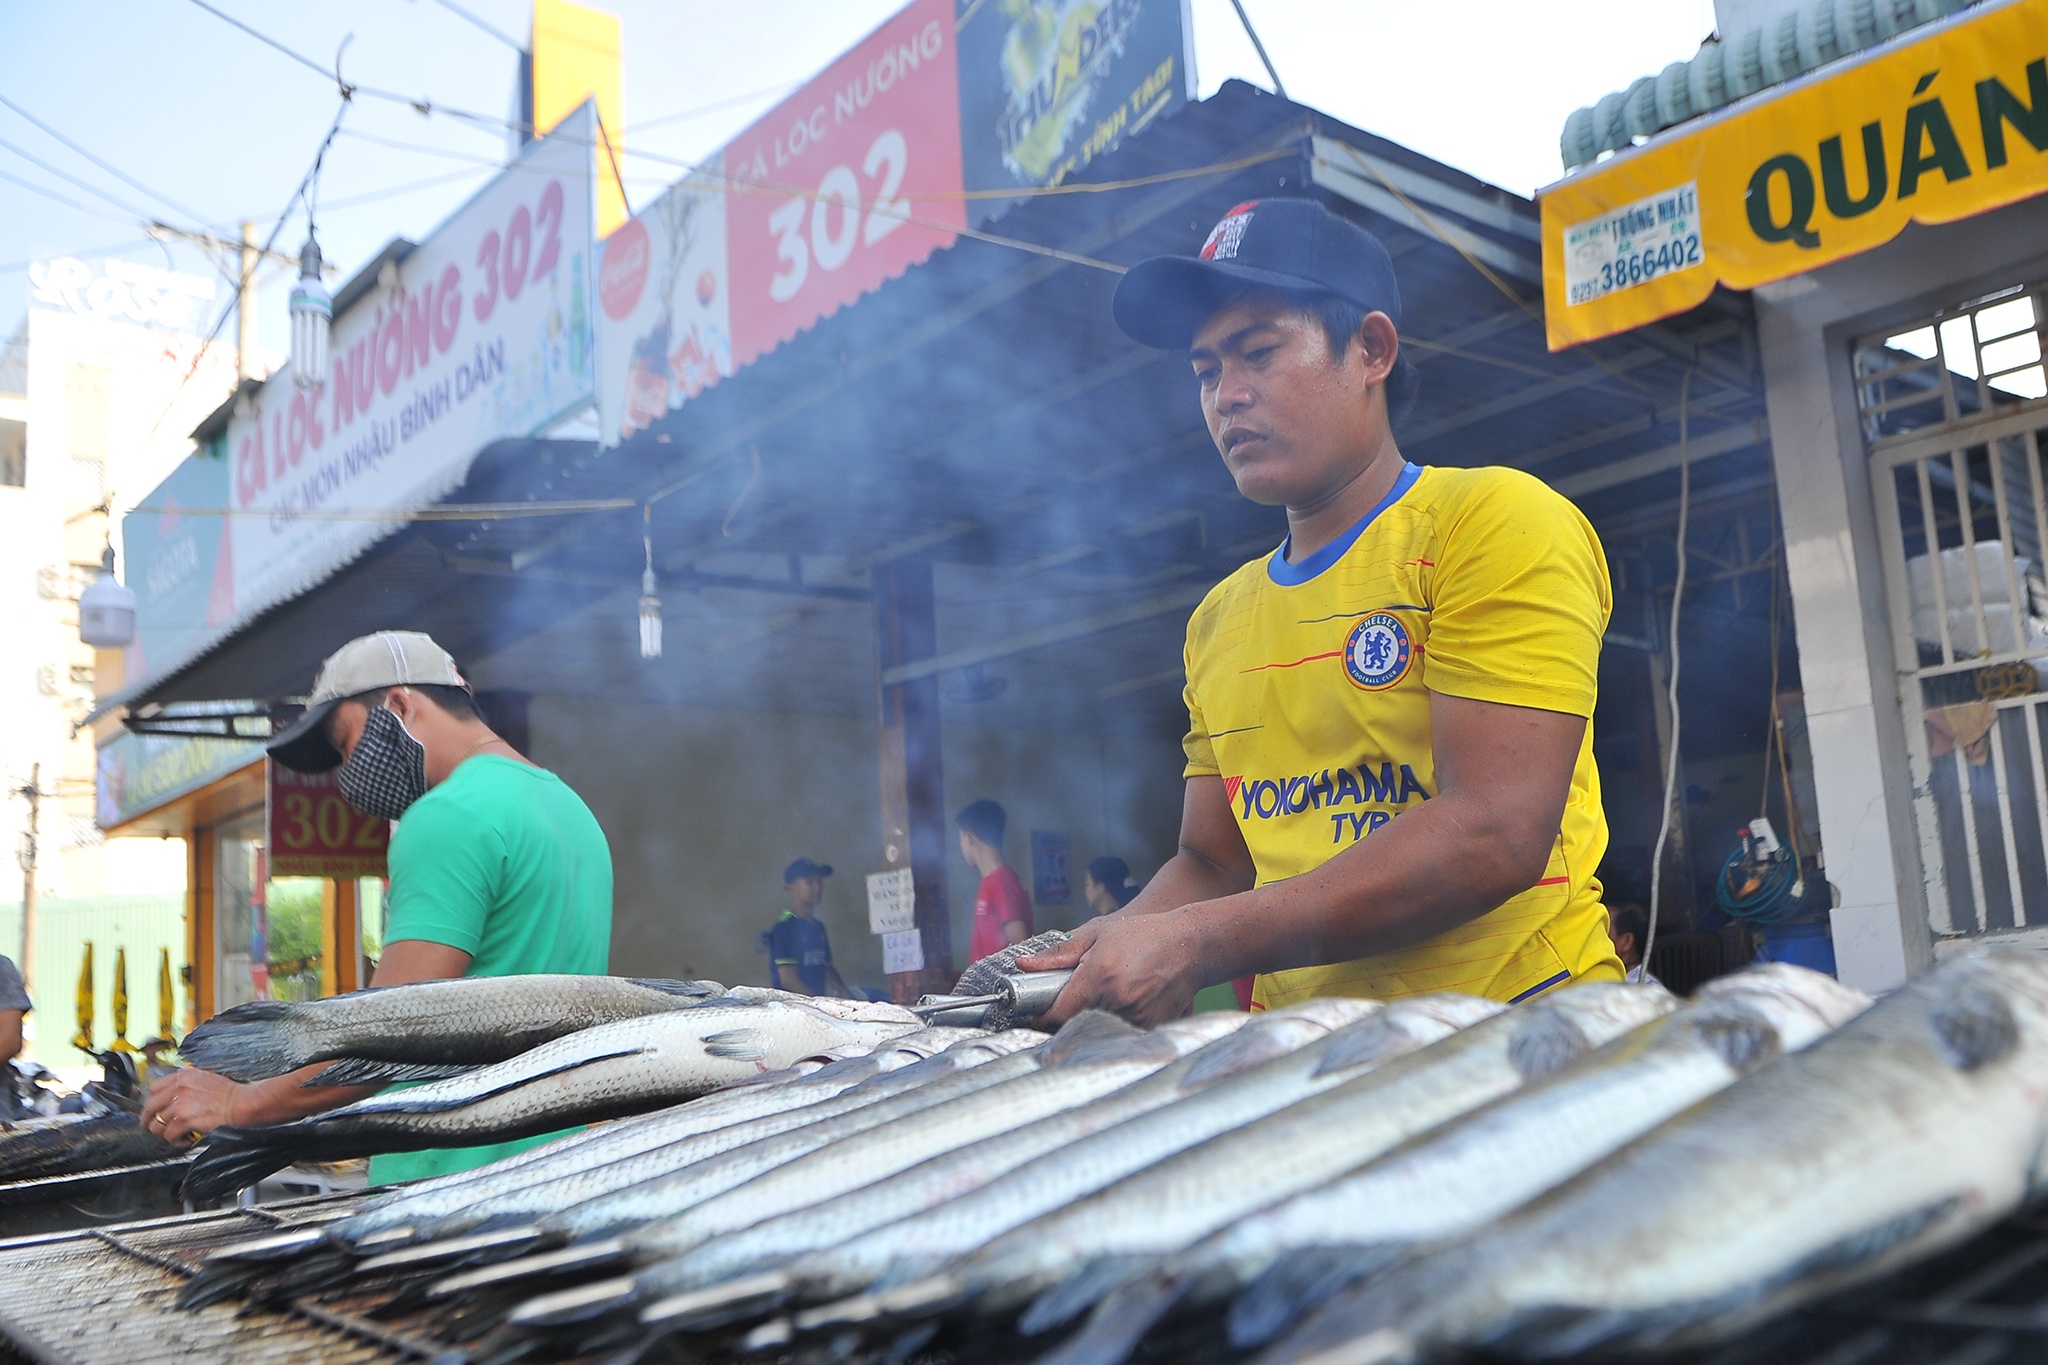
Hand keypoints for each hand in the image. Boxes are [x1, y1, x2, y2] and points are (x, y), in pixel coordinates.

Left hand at [139, 1067, 243, 1145]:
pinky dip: (175, 1141)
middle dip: (148, 1121)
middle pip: (149, 1107)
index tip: (153, 1110)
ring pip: (156, 1125)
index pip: (154, 1088)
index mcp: (183, 1076)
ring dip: (164, 1133)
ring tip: (175, 1136)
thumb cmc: (230, 1094)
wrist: (243, 1103)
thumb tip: (175, 1097)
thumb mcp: (206, 1079)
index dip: (151, 1102)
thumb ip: (188, 1084)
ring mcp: (180, 1104)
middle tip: (153, 1128)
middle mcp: (179, 1088)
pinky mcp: (184, 1119)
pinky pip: (169, 1135)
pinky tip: (184, 1140)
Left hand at [1017, 909, 1207, 1028]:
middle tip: (1064, 1004)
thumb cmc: (1145, 933)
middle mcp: (1117, 1000)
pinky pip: (1120, 1034)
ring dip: (1088, 1022)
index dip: (1042, 1018)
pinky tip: (1117, 1006)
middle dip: (1065, 1018)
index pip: (1059, 1013)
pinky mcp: (1151, 1026)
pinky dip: (1112, 1025)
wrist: (1193, 944)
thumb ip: (1059, 953)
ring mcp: (1137, 1016)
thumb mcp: (1098, 933)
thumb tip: (1024, 966)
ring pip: (1097, 1031)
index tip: (1036, 1015)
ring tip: (1097, 999)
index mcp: (1100, 976)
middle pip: (1075, 1025)